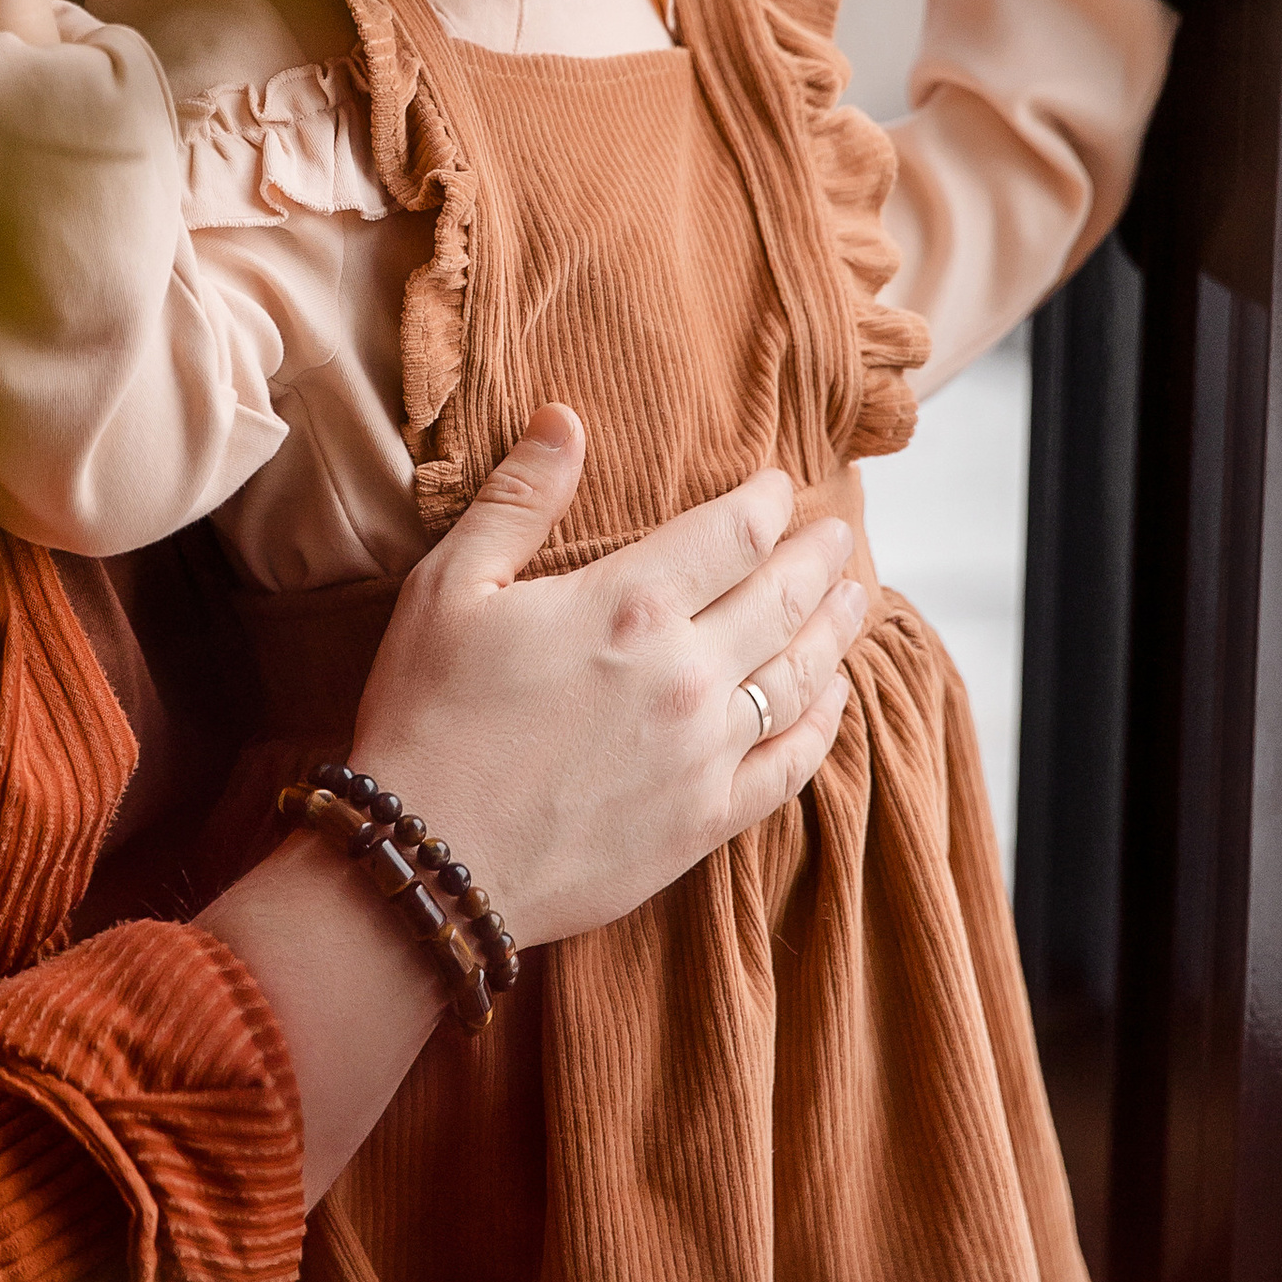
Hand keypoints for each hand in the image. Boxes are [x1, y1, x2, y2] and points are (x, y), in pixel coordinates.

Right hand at [354, 406, 865, 948]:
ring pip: (801, 676)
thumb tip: (565, 419)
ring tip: (855, 600)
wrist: (426, 863)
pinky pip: (792, 763)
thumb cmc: (426, 718)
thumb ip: (519, 500)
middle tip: (838, 533)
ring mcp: (705, 752)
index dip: (768, 502)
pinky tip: (834, 698)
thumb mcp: (450, 588)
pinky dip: (824, 723)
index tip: (780, 487)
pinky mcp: (705, 820)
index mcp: (629, 606)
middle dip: (818, 557)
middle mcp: (686, 674)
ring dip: (835, 630)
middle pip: (784, 597)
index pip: (735, 533)